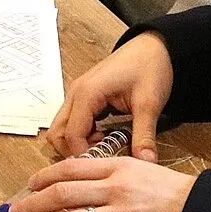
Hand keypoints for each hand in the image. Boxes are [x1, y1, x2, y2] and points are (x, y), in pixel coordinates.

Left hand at [9, 155, 195, 211]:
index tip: (29, 184)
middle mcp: (115, 189)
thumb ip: (110, 172)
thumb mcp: (141, 169)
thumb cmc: (171, 190)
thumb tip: (78, 180)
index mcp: (117, 167)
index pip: (71, 168)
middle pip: (64, 194)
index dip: (45, 176)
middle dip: (34, 204)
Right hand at [44, 31, 174, 160]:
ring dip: (77, 141)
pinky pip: (72, 120)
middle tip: (100, 157)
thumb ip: (144, 135)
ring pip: (62, 127)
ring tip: (103, 145)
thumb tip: (145, 162)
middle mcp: (76, 93)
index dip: (83, 154)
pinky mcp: (84, 96)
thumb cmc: (149, 67)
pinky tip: (104, 136)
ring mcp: (78, 94)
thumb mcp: (149, 103)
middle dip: (74, 150)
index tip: (102, 165)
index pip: (71, 134)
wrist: (153, 46)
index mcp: (88, 93)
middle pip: (57, 132)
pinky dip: (82, 133)